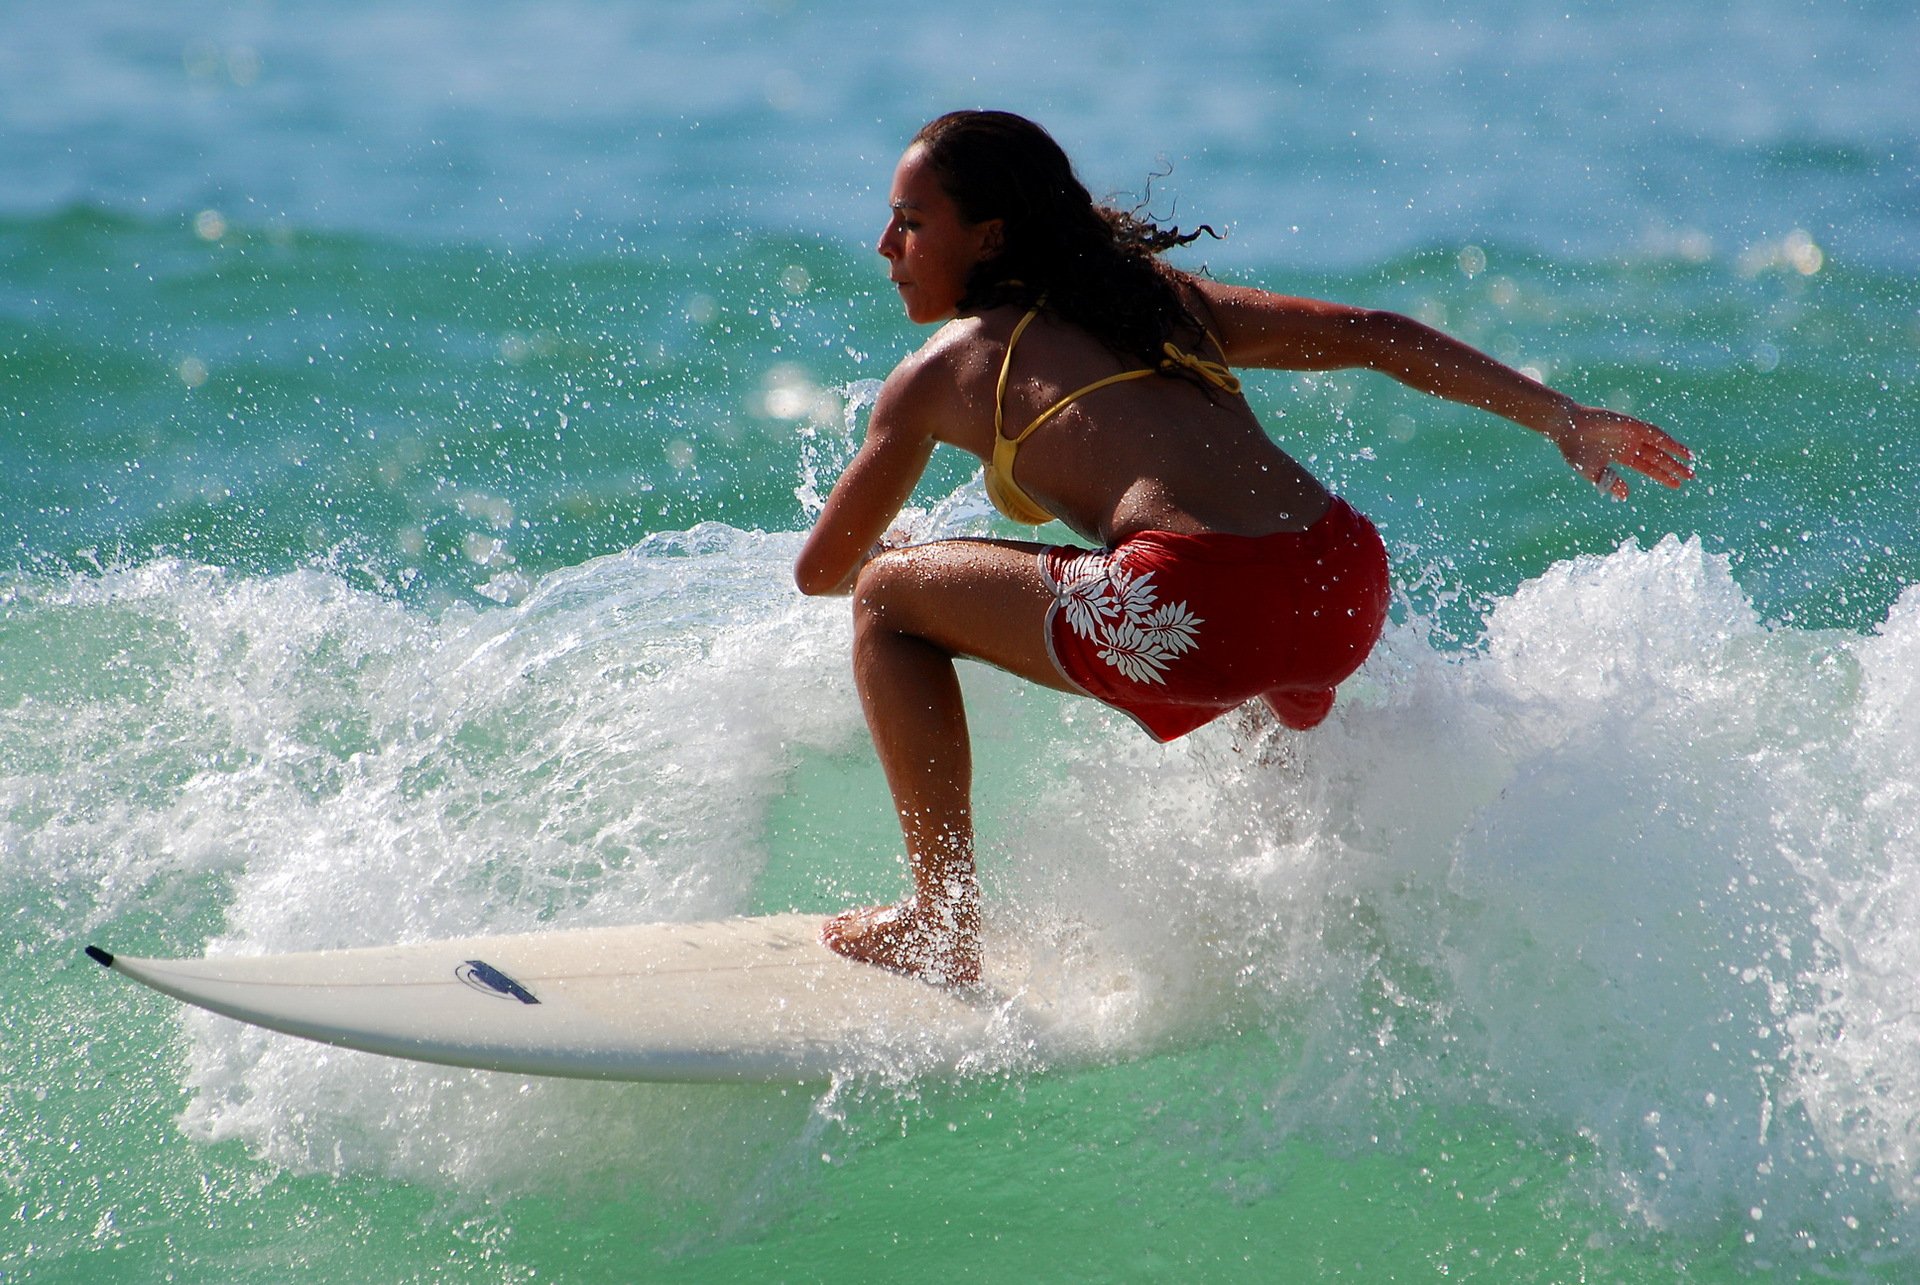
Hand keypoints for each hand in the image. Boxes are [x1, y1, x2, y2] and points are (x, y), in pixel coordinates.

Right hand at [1547, 405, 1693, 499]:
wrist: (1566, 427)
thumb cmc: (1575, 450)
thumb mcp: (1593, 472)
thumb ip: (1610, 482)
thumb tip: (1626, 495)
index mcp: (1621, 457)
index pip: (1648, 468)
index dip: (1662, 476)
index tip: (1677, 485)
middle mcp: (1630, 445)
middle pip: (1658, 458)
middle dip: (1674, 467)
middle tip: (1691, 476)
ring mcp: (1632, 434)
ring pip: (1659, 445)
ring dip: (1675, 453)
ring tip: (1690, 461)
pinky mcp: (1632, 425)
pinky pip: (1654, 433)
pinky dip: (1666, 441)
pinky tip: (1677, 449)